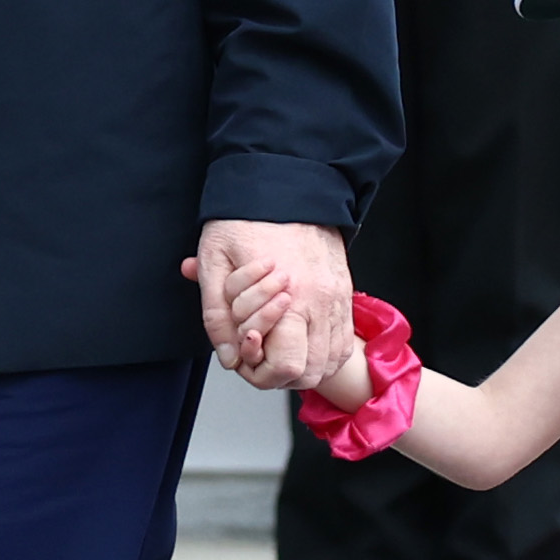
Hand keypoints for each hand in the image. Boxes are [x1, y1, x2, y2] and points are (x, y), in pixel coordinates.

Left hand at [197, 219, 354, 388]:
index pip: (286, 367)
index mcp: (290, 297)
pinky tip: (301, 340)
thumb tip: (228, 357)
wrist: (284, 184)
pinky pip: (342, 343)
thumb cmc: (246, 218)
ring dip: (303, 367)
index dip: (260, 373)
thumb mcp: (214, 263)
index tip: (244, 353)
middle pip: (310, 373)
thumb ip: (217, 317)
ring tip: (278, 347)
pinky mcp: (345, 293)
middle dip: (279, 375)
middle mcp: (321, 303)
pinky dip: (323, 353)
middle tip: (258, 353)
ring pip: (330, 363)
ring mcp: (338, 299)